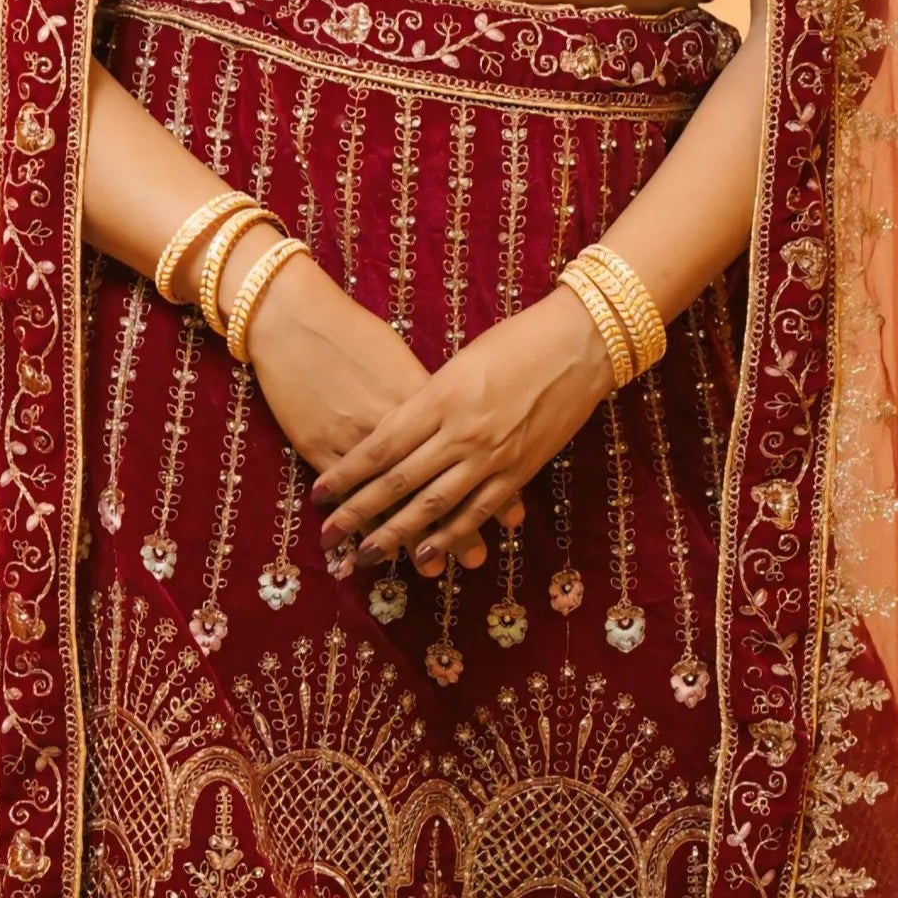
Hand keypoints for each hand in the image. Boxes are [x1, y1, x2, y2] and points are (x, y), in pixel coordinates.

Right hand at [235, 249, 498, 572]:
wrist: (295, 315)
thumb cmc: (354, 330)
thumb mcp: (401, 357)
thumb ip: (439, 394)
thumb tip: (468, 423)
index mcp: (433, 398)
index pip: (466, 451)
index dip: (486, 491)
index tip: (505, 527)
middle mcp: (402, 425)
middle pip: (434, 485)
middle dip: (457, 527)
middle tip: (474, 562)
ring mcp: (360, 440)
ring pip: (394, 500)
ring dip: (410, 536)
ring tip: (428, 569)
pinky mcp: (321, 446)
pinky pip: (353, 497)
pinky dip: (364, 518)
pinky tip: (372, 537)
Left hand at [311, 285, 611, 577]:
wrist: (579, 345)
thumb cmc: (515, 341)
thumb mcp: (458, 363)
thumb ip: (427, 400)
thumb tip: (394, 432)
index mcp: (440, 397)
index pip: (381, 446)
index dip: (347, 474)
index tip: (319, 495)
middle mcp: (461, 432)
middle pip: (399, 481)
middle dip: (359, 513)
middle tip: (329, 538)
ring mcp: (491, 457)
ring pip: (434, 505)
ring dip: (397, 534)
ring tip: (366, 556)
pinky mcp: (518, 473)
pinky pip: (477, 513)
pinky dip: (450, 537)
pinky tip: (425, 555)